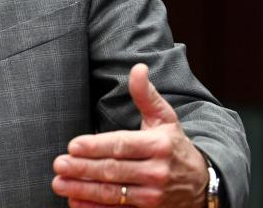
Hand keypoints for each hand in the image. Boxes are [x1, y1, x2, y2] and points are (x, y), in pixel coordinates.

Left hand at [51, 64, 208, 206]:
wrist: (203, 184)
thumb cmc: (175, 146)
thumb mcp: (165, 118)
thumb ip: (146, 95)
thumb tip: (137, 68)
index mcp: (158, 146)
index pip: (122, 146)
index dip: (96, 146)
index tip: (73, 146)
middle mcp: (157, 172)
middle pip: (113, 170)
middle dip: (83, 168)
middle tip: (59, 165)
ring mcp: (153, 196)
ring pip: (113, 193)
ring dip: (83, 190)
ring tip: (59, 183)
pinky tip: (75, 203)